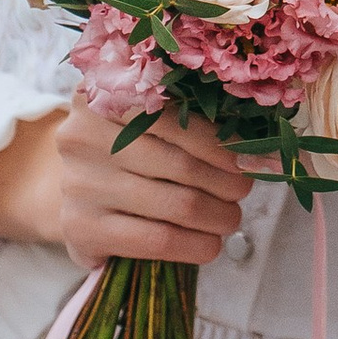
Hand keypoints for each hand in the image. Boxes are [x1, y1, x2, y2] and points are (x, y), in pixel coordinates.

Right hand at [0, 97, 247, 268]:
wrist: (80, 189)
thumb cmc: (129, 146)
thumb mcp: (149, 117)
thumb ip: (192, 117)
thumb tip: (259, 147)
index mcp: (103, 93)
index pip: (177, 117)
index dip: (221, 142)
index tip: (252, 158)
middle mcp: (82, 135)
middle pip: (180, 163)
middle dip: (226, 182)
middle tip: (245, 190)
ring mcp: (78, 183)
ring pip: (175, 204)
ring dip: (218, 215)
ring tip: (232, 218)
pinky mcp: (80, 228)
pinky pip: (155, 240)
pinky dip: (194, 245)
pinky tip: (211, 245)